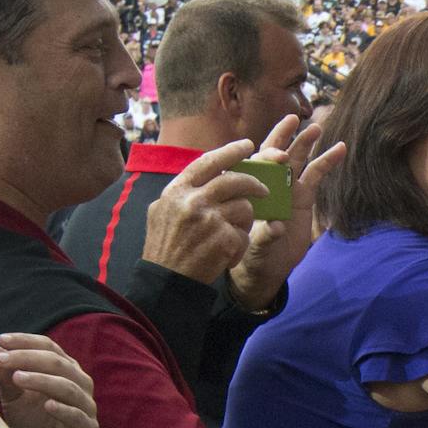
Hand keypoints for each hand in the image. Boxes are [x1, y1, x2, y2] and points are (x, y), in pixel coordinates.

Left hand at [0, 334, 98, 427]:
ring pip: (69, 387)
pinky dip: (63, 409)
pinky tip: (46, 405)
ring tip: (17, 378)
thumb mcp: (14, 400)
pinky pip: (78, 416)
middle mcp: (80, 385)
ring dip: (43, 380)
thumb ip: (7, 376)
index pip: (49, 348)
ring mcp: (86, 408)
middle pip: (59, 363)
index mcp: (65, 372)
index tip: (1, 340)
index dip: (27, 341)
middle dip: (30, 358)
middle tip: (3, 359)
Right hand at [141, 139, 265, 284]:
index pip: (208, 162)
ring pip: (245, 208)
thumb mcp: (163, 211)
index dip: (230, 152)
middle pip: (234, 180)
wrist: (165, 282)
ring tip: (231, 235)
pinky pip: (244, 234)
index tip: (248, 145)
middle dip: (254, 183)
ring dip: (245, 221)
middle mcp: (192, 201)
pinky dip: (240, 245)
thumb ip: (185, 192)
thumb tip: (210, 173)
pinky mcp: (224, 240)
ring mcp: (209, 220)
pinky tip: (226, 255)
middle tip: (265, 191)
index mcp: (177, 190)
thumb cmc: (165, 247)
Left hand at [227, 115, 346, 310]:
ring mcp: (287, 186)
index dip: (266, 157)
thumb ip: (265, 235)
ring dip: (305, 142)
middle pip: (273, 151)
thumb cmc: (253, 253)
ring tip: (318, 127)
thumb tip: (276, 227)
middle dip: (282, 136)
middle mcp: (267, 182)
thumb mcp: (255, 246)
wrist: (268, 265)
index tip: (280, 158)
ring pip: (297, 158)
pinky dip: (327, 160)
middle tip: (293, 121)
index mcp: (249, 188)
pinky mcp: (304, 196)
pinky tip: (340, 148)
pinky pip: (316, 174)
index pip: (254, 165)